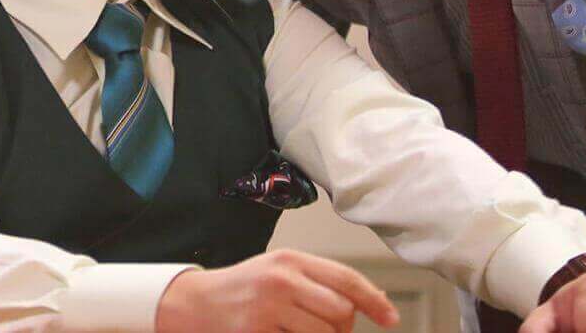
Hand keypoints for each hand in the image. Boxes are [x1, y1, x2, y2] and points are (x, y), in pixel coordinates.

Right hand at [155, 248, 399, 332]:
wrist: (195, 304)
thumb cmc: (244, 289)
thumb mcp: (279, 272)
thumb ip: (319, 281)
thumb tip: (372, 301)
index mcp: (290, 260)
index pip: (347, 279)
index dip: (375, 301)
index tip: (390, 318)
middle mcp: (281, 280)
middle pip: (341, 312)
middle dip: (343, 328)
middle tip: (327, 330)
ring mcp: (269, 309)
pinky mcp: (258, 332)